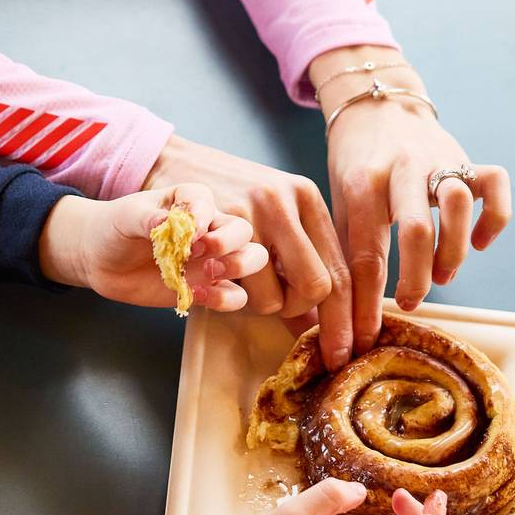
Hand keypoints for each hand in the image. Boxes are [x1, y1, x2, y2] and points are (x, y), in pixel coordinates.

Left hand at [38, 185, 268, 311]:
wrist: (100, 259)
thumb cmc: (114, 228)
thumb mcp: (125, 217)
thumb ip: (147, 218)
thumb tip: (164, 223)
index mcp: (189, 200)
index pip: (207, 202)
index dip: (201, 217)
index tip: (187, 232)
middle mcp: (207, 227)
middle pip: (243, 230)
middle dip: (229, 243)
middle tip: (197, 253)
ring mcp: (210, 258)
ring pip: (251, 259)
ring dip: (238, 267)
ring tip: (208, 273)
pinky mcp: (205, 287)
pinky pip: (234, 295)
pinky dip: (225, 299)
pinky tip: (196, 295)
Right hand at [143, 133, 347, 332]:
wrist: (169, 160)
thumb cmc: (223, 194)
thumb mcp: (271, 215)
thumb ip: (299, 258)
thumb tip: (320, 321)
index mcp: (306, 198)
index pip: (341, 270)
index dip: (344, 319)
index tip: (342, 354)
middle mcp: (286, 200)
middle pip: (317, 287)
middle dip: (297, 309)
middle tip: (276, 304)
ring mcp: (250, 210)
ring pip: (275, 296)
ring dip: (259, 303)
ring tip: (239, 280)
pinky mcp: (216, 221)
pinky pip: (237, 288)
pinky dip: (229, 295)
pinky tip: (218, 276)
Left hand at [312, 48, 512, 361]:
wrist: (375, 106)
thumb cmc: (354, 167)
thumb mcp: (339, 203)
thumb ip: (347, 252)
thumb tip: (341, 321)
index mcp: (361, 182)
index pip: (366, 251)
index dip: (366, 302)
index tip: (363, 338)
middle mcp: (402, 167)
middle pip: (416, 229)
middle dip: (415, 278)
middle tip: (410, 303)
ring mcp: (438, 159)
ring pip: (457, 206)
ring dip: (453, 251)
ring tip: (443, 276)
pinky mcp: (467, 157)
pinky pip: (495, 185)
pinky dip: (493, 219)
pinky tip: (480, 243)